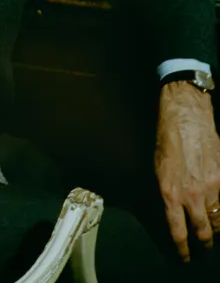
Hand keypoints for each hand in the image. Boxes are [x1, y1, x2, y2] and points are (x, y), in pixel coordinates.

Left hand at [155, 81, 219, 261]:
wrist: (186, 117)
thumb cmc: (167, 138)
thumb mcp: (158, 169)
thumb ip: (167, 192)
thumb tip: (172, 208)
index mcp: (170, 194)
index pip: (178, 231)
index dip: (182, 248)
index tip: (184, 255)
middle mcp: (191, 195)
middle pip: (202, 230)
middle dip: (203, 242)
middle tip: (203, 246)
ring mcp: (210, 188)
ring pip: (217, 219)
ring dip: (214, 226)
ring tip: (212, 228)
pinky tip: (218, 209)